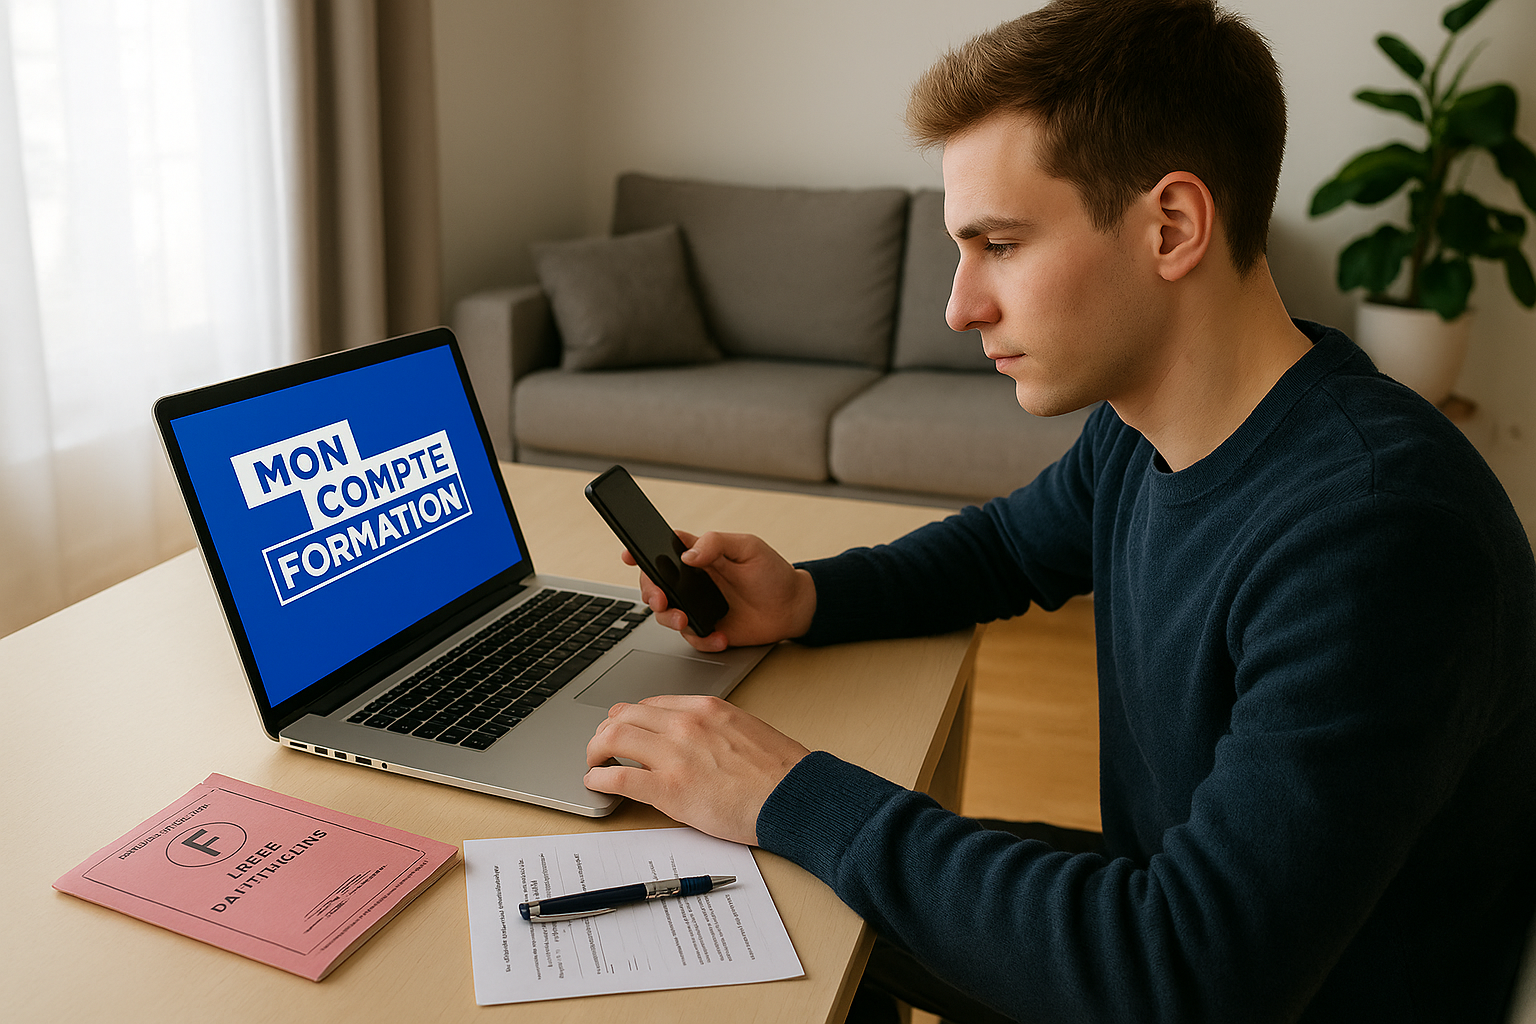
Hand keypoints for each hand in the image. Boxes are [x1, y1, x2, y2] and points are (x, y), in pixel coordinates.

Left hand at [584, 695, 810, 845]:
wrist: (794, 797)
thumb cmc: (780, 773)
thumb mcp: (745, 731)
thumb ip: (714, 730)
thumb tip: (693, 742)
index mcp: (706, 708)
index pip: (651, 704)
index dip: (631, 719)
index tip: (627, 731)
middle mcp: (686, 723)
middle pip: (624, 715)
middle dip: (606, 731)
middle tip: (602, 747)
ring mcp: (675, 754)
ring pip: (613, 737)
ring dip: (595, 750)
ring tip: (594, 763)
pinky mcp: (668, 788)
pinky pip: (618, 777)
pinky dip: (599, 778)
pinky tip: (596, 783)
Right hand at [622, 531, 815, 651]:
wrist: (793, 608)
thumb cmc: (773, 573)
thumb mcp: (748, 547)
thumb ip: (716, 543)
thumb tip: (687, 554)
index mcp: (699, 555)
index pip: (662, 549)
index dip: (641, 551)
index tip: (629, 555)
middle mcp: (692, 581)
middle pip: (655, 584)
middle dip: (649, 592)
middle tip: (659, 599)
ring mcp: (697, 606)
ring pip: (665, 614)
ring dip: (669, 618)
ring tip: (686, 620)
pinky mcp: (707, 629)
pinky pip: (692, 638)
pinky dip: (703, 639)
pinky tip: (719, 636)